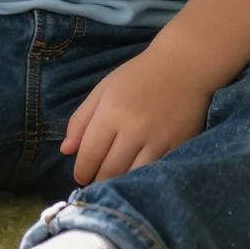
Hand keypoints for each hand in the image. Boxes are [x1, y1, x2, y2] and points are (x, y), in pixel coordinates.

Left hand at [60, 39, 211, 185]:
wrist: (184, 65)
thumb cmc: (139, 76)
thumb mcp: (103, 90)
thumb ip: (81, 120)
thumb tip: (65, 150)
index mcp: (111, 112)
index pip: (89, 154)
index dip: (81, 171)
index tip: (80, 177)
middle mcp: (134, 128)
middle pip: (109, 171)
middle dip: (98, 180)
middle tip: (96, 181)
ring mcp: (158, 139)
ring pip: (132, 176)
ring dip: (120, 183)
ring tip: (115, 181)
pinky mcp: (179, 146)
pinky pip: (155, 172)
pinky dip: (143, 178)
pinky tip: (137, 176)